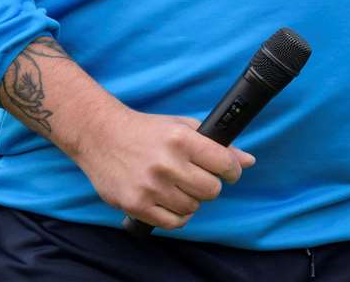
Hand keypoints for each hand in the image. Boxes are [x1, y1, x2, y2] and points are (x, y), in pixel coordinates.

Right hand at [0, 38, 254, 229]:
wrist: (101, 136)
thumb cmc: (147, 130)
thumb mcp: (183, 127)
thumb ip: (216, 144)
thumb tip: (248, 161)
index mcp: (182, 140)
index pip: (224, 164)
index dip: (232, 171)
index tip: (229, 173)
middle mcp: (167, 164)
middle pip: (211, 190)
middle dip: (211, 186)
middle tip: (200, 179)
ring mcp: (150, 186)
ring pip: (192, 208)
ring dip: (191, 200)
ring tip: (180, 187)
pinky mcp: (135, 204)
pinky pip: (172, 223)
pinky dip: (177, 216)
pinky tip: (171, 202)